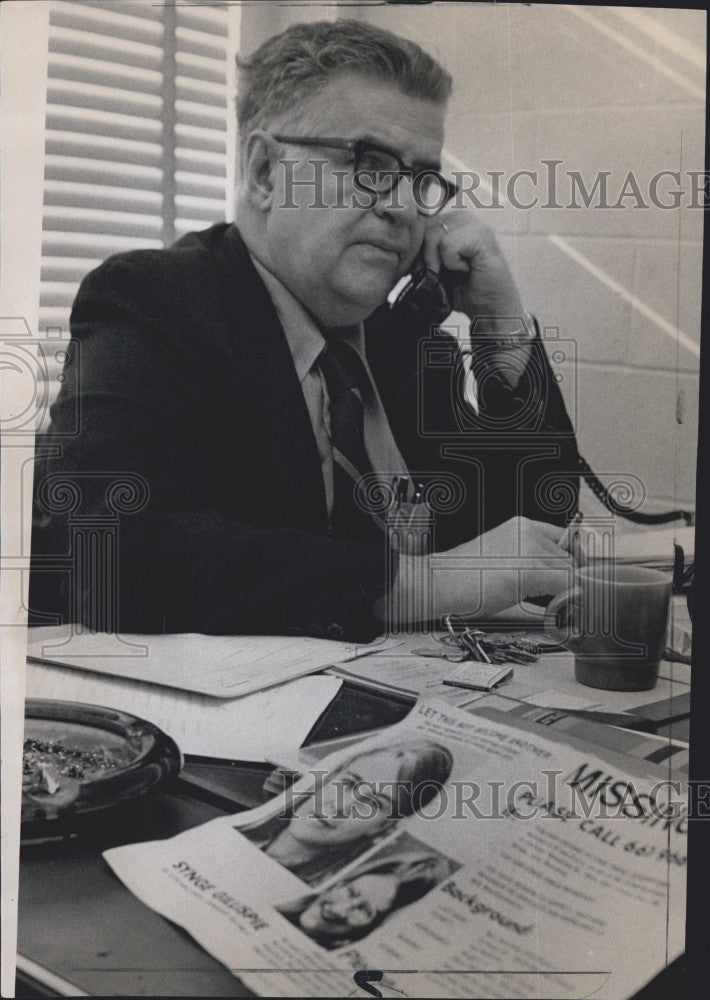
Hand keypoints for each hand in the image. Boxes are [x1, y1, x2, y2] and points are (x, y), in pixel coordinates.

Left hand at [418, 211, 523, 331]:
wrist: (488, 310)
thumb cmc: (462, 291)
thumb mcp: (431, 269)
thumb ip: (418, 253)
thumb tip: (397, 248)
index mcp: (448, 222)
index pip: (415, 226)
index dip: (413, 252)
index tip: (424, 271)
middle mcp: (460, 217)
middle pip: (422, 230)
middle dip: (424, 258)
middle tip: (441, 275)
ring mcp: (473, 224)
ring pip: (433, 235)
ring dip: (439, 262)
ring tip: (456, 272)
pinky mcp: (481, 234)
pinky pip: (448, 244)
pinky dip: (453, 263)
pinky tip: (467, 270)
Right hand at [444, 516, 576, 616]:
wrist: (438, 583)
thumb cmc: (462, 579)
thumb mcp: (501, 559)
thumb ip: (529, 561)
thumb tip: (561, 580)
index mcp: (520, 526)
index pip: (564, 539)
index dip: (570, 562)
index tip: (569, 579)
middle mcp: (527, 531)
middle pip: (569, 557)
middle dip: (567, 580)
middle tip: (557, 599)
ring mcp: (528, 548)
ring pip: (569, 572)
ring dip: (565, 592)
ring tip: (549, 606)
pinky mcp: (529, 569)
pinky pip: (565, 585)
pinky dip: (565, 601)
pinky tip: (550, 609)